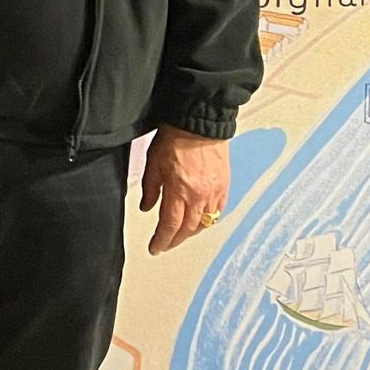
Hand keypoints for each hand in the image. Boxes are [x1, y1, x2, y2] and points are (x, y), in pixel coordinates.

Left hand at [139, 125, 229, 253]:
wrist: (199, 121)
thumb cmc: (175, 136)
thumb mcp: (153, 161)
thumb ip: (150, 188)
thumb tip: (146, 208)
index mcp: (179, 191)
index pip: (169, 225)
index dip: (161, 240)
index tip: (154, 248)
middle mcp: (199, 196)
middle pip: (187, 229)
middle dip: (175, 240)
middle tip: (166, 244)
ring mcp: (213, 193)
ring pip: (204, 223)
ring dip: (191, 232)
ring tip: (181, 234)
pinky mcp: (224, 186)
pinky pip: (218, 211)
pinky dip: (208, 220)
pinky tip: (201, 220)